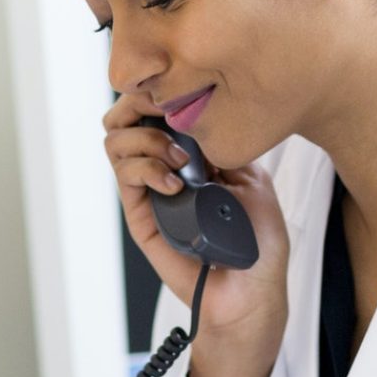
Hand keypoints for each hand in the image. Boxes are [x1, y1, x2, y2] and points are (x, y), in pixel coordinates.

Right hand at [102, 92, 289, 343]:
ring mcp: (149, 191)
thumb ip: (224, 143)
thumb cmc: (259, 242)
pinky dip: (147, 168)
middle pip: (125, 117)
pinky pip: (126, 175)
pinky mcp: (141, 216)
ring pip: (116, 141)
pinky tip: (175, 184)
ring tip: (181, 162)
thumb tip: (198, 113)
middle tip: (165, 113)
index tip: (179, 85)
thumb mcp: (253, 178)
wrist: (251, 292)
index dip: (160, 89)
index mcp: (192, 155)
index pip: (158, 109)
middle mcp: (164, 167)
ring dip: (147, 139)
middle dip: (140, 103)